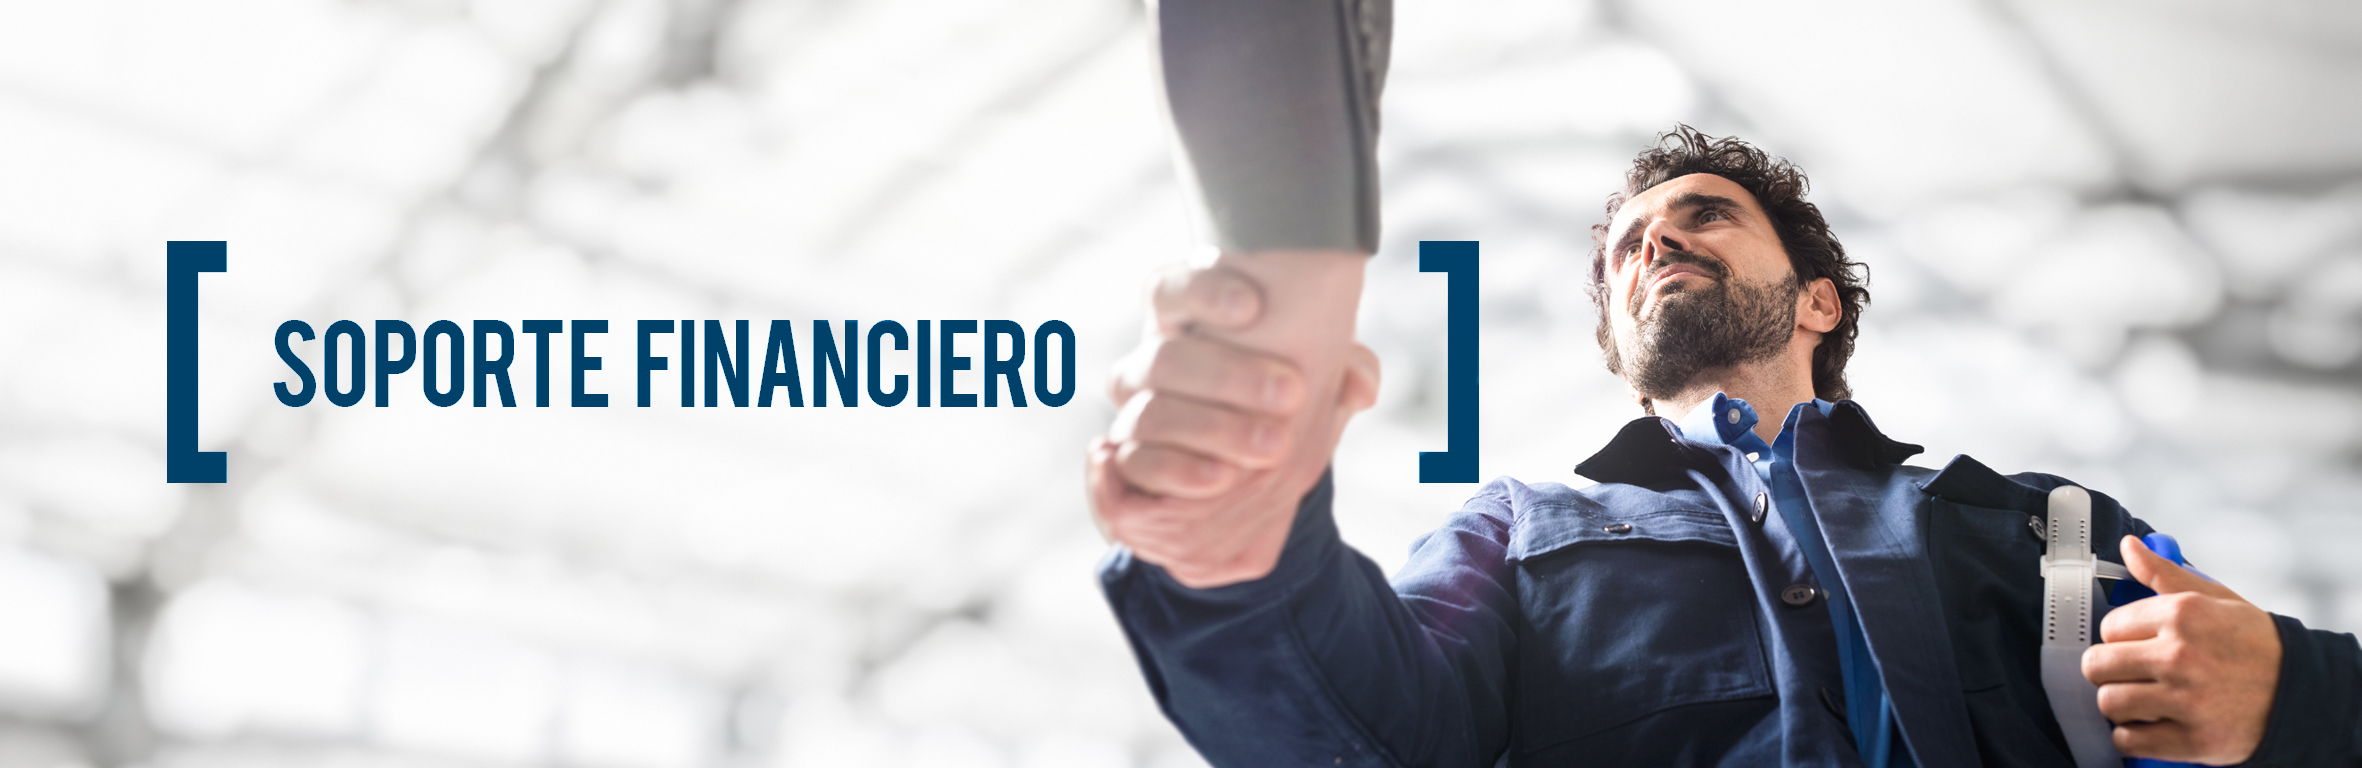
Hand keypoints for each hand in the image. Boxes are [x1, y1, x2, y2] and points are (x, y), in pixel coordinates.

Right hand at [1089, 250, 1378, 587]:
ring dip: (1212, 430)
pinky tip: (1217, 479)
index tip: (1253, 306)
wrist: (1249, 475)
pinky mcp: (1126, 466)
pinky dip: (1174, 471)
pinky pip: (1131, 467)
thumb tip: (1360, 385)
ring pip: (1149, 414)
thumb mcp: (1317, 384)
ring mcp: (1133, 415)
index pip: (1169, 289)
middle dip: (1228, 376)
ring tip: (1271, 449)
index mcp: (1184, 324)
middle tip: (1292, 395)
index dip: (1201, 291)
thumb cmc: (1278, 403)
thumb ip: (1343, 370)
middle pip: (1164, 358)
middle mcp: (1149, 364)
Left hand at [2084, 535, 2282, 764]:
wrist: (2303, 692)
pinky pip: (2129, 741)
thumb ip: (2164, 574)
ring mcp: (2185, 701)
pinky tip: (2151, 725)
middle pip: (2098, 666)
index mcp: (2181, 615)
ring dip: (2120, 705)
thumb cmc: (2254, 643)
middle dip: (2109, 671)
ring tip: (2143, 700)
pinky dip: (2133, 737)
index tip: (2137, 646)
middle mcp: (2180, 656)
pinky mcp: (2191, 740)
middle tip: (2131, 674)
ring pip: (2109, 703)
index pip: (2109, 627)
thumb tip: (2130, 547)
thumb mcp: (2215, 599)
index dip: (2120, 638)